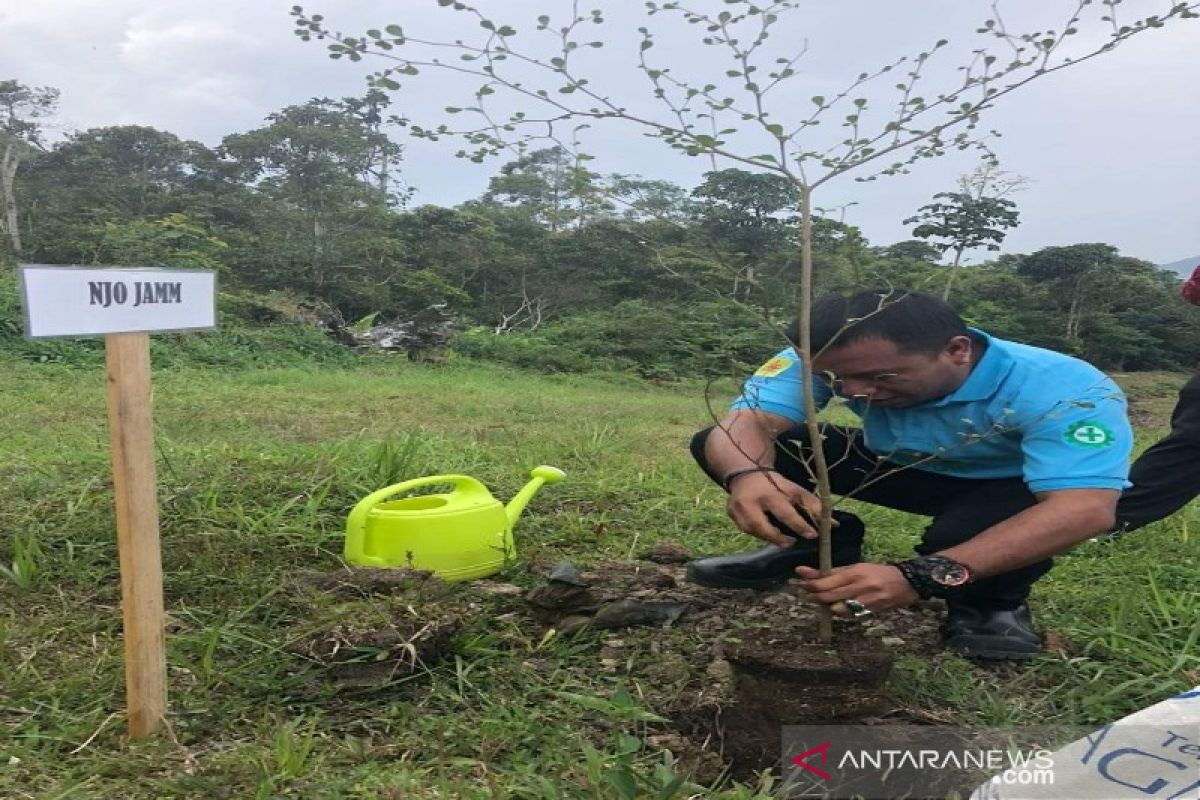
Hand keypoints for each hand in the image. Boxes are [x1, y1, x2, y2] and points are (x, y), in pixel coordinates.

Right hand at [726, 472, 824, 546]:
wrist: (746, 474)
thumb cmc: (774, 484)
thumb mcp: (794, 490)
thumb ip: (813, 506)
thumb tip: (833, 524)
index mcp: (769, 493)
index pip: (785, 513)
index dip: (800, 526)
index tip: (812, 535)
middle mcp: (750, 502)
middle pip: (762, 527)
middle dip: (778, 538)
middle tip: (792, 542)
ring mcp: (737, 509)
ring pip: (753, 531)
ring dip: (768, 538)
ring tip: (782, 540)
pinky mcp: (730, 514)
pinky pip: (746, 529)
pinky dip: (758, 534)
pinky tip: (767, 534)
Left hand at [794, 564, 918, 615]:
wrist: (906, 583)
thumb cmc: (877, 572)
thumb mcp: (856, 567)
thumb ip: (833, 572)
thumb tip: (808, 573)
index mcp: (855, 573)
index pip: (827, 581)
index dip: (811, 584)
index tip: (800, 583)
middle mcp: (860, 587)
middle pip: (830, 597)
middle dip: (814, 597)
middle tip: (806, 595)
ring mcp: (866, 601)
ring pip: (838, 609)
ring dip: (827, 607)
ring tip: (823, 601)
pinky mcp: (871, 612)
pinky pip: (850, 615)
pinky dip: (841, 612)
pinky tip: (839, 607)